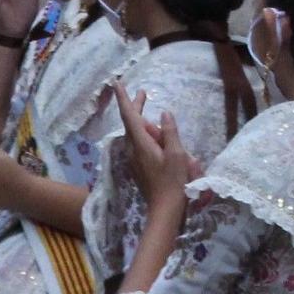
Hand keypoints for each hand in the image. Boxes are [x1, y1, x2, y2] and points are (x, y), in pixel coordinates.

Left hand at [111, 83, 196, 210]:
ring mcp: (133, 159)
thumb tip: (164, 114)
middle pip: (133, 124)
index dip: (124, 99)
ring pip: (138, 135)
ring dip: (148, 127)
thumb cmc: (173, 182)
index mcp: (140, 144)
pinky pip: (141, 146)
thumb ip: (170, 132)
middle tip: (144, 93)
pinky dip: (149, 139)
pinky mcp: (138, 167)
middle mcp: (132, 150)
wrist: (165, 209)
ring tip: (165, 131)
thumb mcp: (177, 154)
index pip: (129, 116)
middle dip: (137, 108)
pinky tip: (161, 143)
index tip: (116, 83)